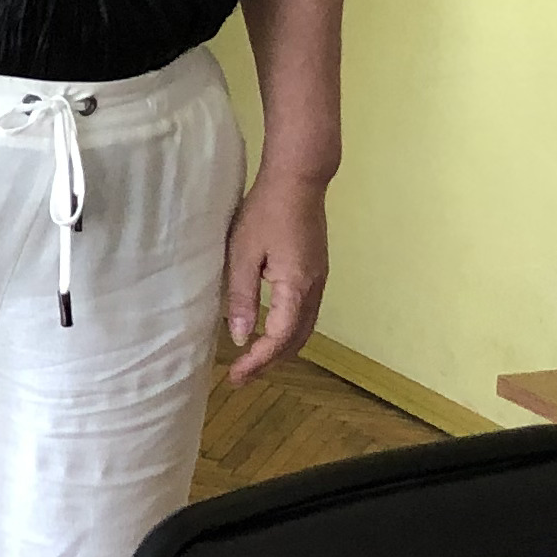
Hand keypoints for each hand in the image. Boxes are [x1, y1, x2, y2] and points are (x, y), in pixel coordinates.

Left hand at [221, 172, 327, 381]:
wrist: (298, 181)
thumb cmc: (265, 212)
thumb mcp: (243, 253)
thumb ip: (242, 296)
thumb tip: (241, 337)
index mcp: (296, 287)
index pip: (280, 338)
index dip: (258, 361)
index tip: (236, 376)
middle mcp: (314, 289)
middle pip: (297, 340)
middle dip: (270, 362)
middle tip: (241, 375)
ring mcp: (320, 281)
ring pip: (305, 329)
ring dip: (281, 348)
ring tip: (253, 359)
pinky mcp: (317, 272)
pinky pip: (306, 314)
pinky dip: (289, 331)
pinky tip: (270, 330)